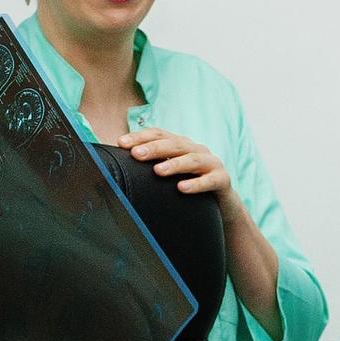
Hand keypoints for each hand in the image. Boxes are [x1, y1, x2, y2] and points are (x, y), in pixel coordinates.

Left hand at [117, 128, 238, 206]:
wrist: (223, 205)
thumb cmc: (189, 187)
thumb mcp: (170, 175)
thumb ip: (151, 167)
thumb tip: (116, 166)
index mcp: (181, 145)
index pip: (160, 134)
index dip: (141, 136)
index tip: (121, 143)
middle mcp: (196, 150)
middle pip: (175, 144)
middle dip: (154, 148)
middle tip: (136, 154)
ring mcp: (211, 164)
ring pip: (193, 160)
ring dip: (174, 164)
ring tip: (158, 171)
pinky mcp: (223, 180)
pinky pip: (210, 180)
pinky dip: (197, 184)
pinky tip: (182, 189)